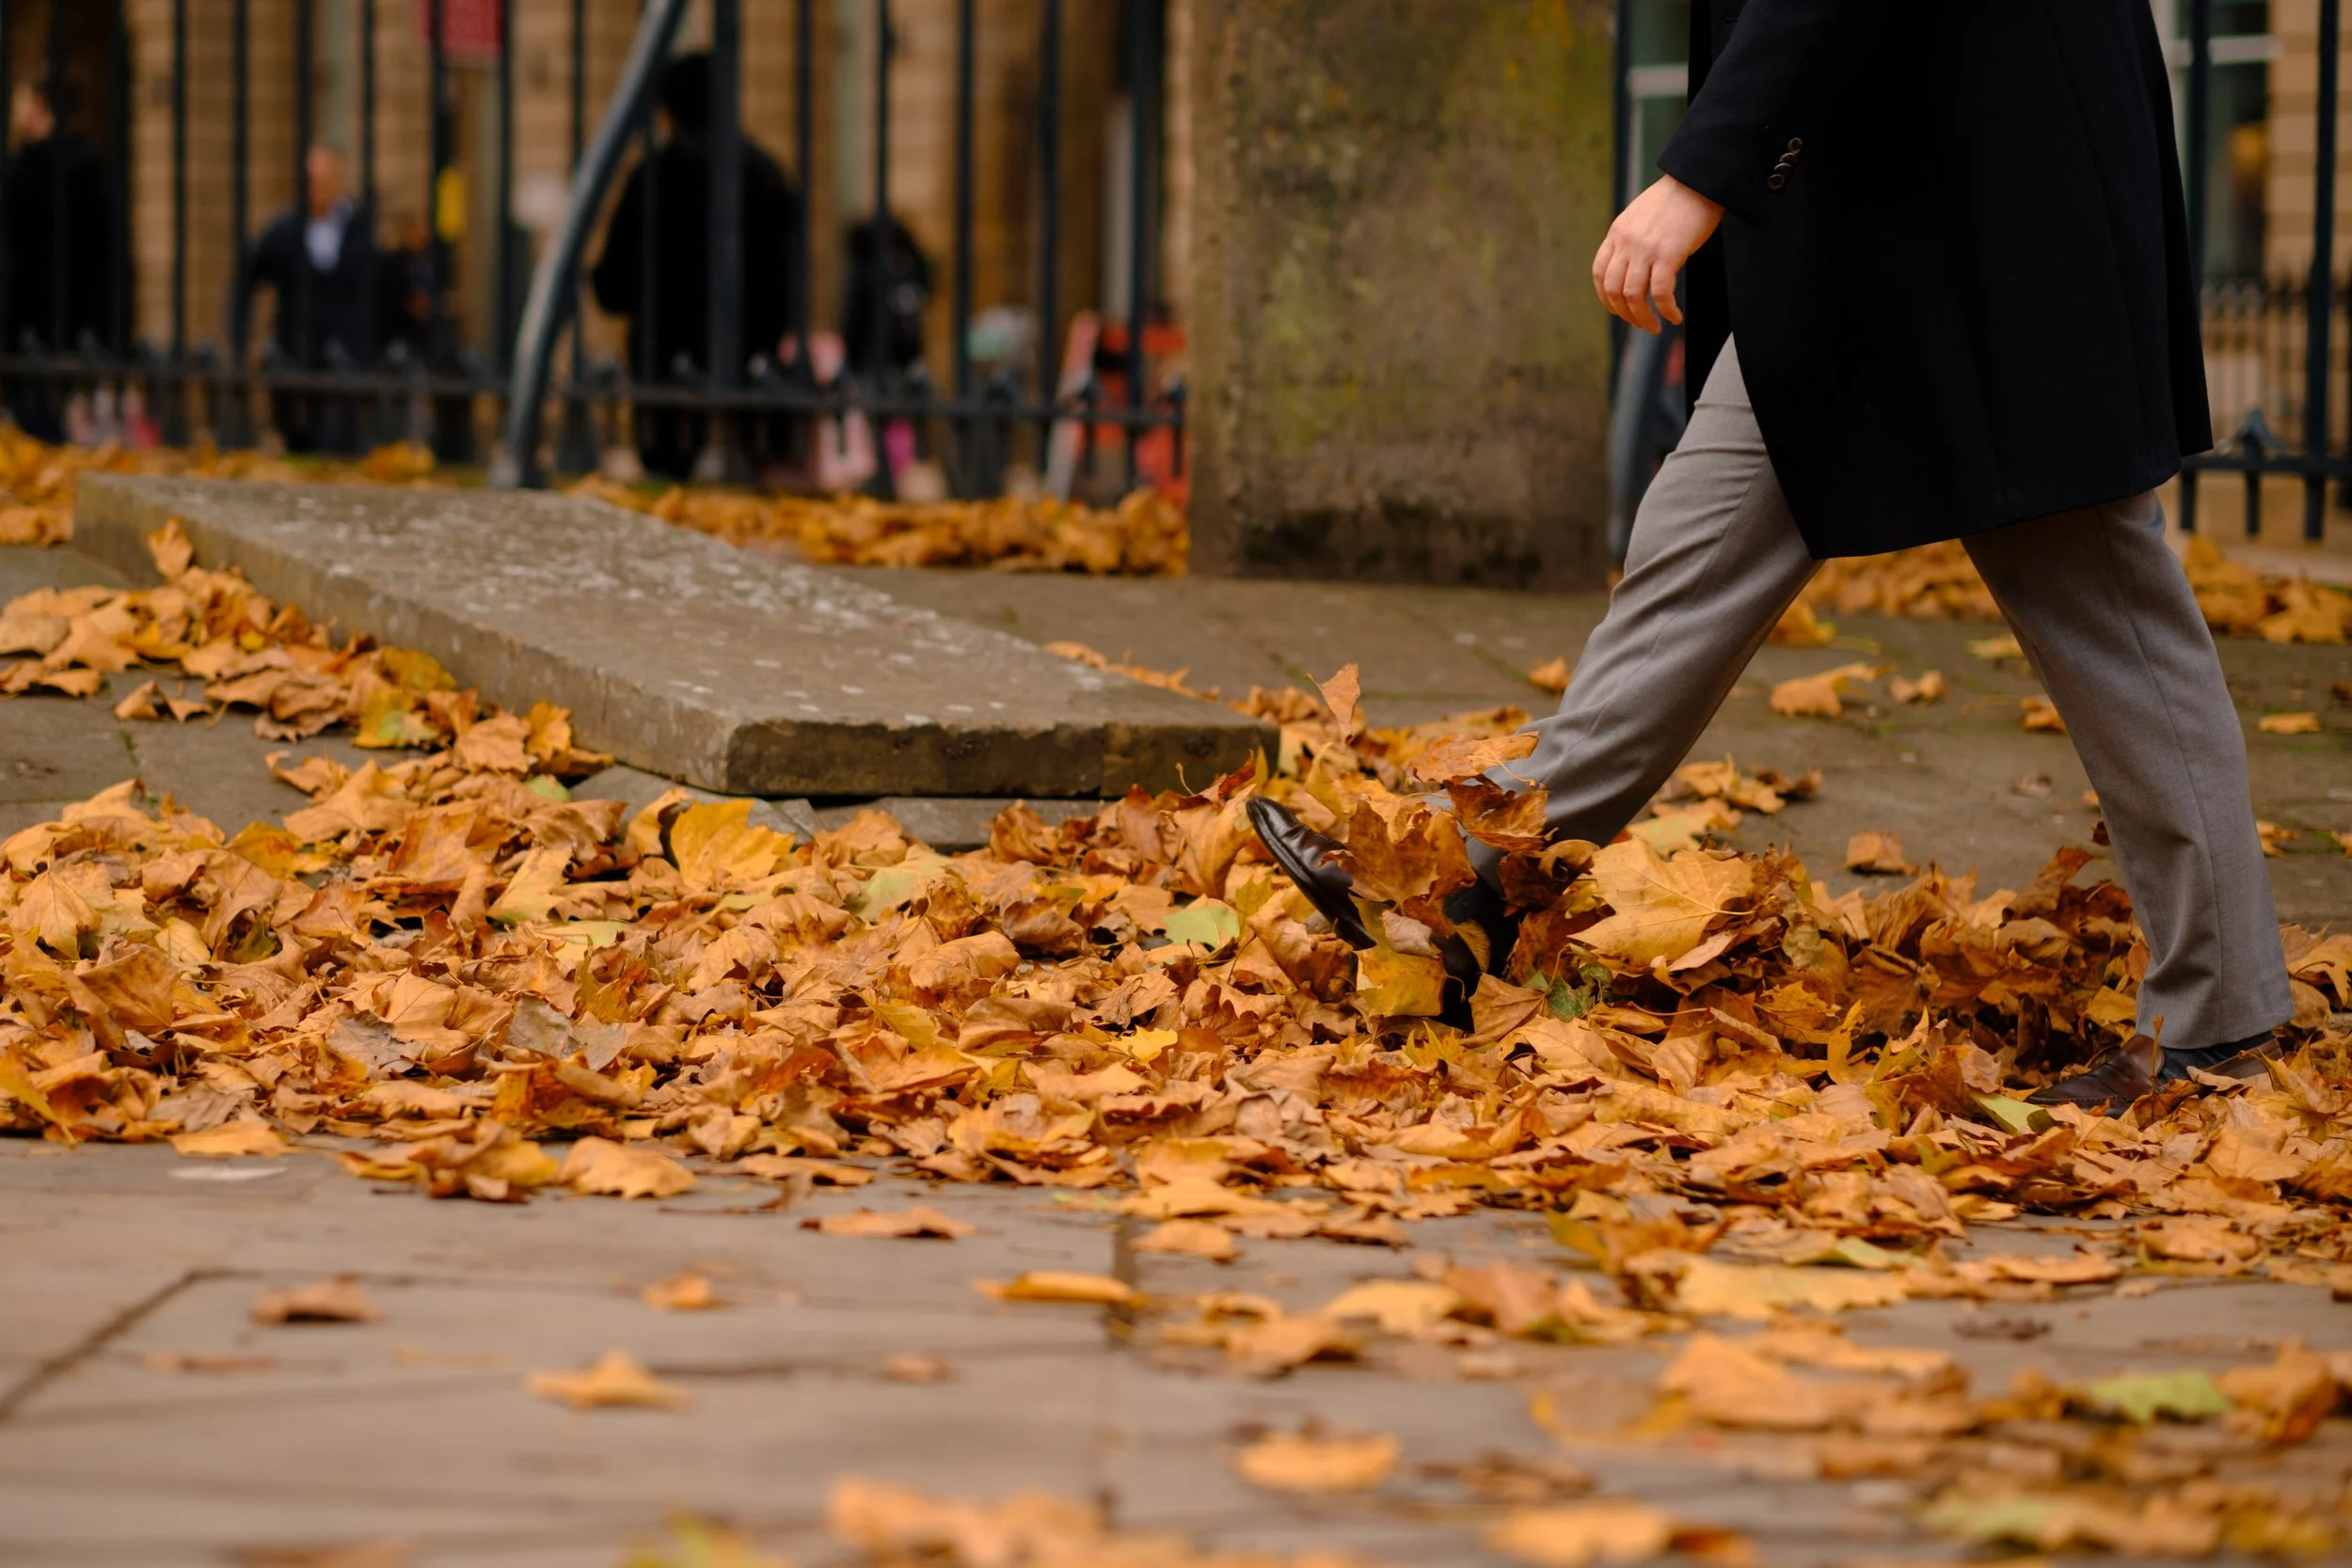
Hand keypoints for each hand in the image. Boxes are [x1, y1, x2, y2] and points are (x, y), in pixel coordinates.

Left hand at [1592, 175, 1722, 332]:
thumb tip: (1634, 266)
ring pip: (1634, 296)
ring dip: (1643, 318)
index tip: (1617, 310)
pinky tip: (1675, 317)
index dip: (1605, 297)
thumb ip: (1632, 238)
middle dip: (1624, 313)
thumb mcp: (1641, 216)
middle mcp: (1626, 242)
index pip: (1600, 273)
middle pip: (1613, 290)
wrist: (1699, 181)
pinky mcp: (1668, 254)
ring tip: (1654, 327)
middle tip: (1639, 324)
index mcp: (1617, 233)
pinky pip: (1661, 293)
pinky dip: (1666, 310)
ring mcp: (1645, 249)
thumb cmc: (1676, 199)